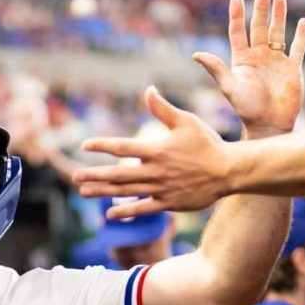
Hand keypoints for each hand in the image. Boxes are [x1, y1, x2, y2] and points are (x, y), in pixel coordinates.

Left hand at [73, 87, 232, 218]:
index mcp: (157, 149)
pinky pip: (142, 209)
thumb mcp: (186, 121)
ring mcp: (161, 188)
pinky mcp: (168, 202)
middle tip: (75, 176)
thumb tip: (148, 90)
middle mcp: (155, 170)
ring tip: (84, 191)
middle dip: (94, 175)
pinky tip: (109, 213)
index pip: (122, 147)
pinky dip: (125, 211)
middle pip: (118, 174)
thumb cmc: (208, 143)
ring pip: (125, 192)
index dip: (102, 146)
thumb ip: (163, 109)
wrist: (229, 171)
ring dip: (103, 192)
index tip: (85, 145)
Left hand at [192, 0, 304, 134]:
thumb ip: (216, 69)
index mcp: (241, 60)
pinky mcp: (292, 69)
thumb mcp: (229, 87)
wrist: (269, 124)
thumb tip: (196, 54)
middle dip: (261, 8)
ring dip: (279, 15)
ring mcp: (275, 62)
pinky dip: (301, 35)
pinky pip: (297, 48)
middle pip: (259, 27)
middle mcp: (258, 57)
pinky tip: (303, 21)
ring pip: (278, 32)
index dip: (237, 15)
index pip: (238, 32)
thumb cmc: (247, 109)